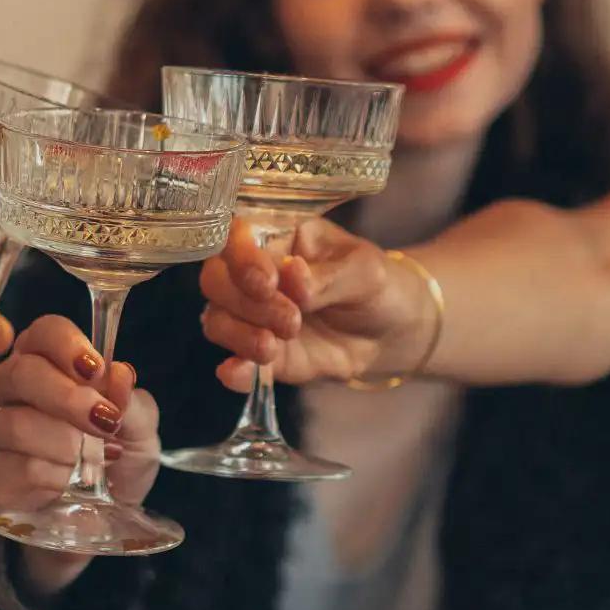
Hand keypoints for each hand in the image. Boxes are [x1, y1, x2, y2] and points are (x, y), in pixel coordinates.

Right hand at [0, 315, 157, 510]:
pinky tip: (68, 485)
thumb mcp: (139, 429)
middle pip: (23, 372)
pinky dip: (57, 480)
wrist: (107, 514)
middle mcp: (8, 386)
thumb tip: (119, 374)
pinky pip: (19, 468)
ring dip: (68, 448)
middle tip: (105, 423)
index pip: (45, 332)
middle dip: (69, 399)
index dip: (68, 346)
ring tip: (92, 462)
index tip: (96, 370)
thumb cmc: (117, 458)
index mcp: (46, 361)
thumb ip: (131, 402)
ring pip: (18, 425)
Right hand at [200, 217, 436, 390]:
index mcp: (275, 237)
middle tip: (291, 319)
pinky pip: (234, 362)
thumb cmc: (376, 284)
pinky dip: (233, 370)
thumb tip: (294, 277)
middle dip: (247, 304)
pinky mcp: (261, 354)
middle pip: (216, 281)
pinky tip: (238, 373)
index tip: (268, 283)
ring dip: (241, 336)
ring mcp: (252, 316)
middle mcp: (252, 274)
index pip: (236, 237)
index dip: (241, 259)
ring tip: (276, 346)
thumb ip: (327, 276)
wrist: (394, 333)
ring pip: (217, 321)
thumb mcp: (364, 271)